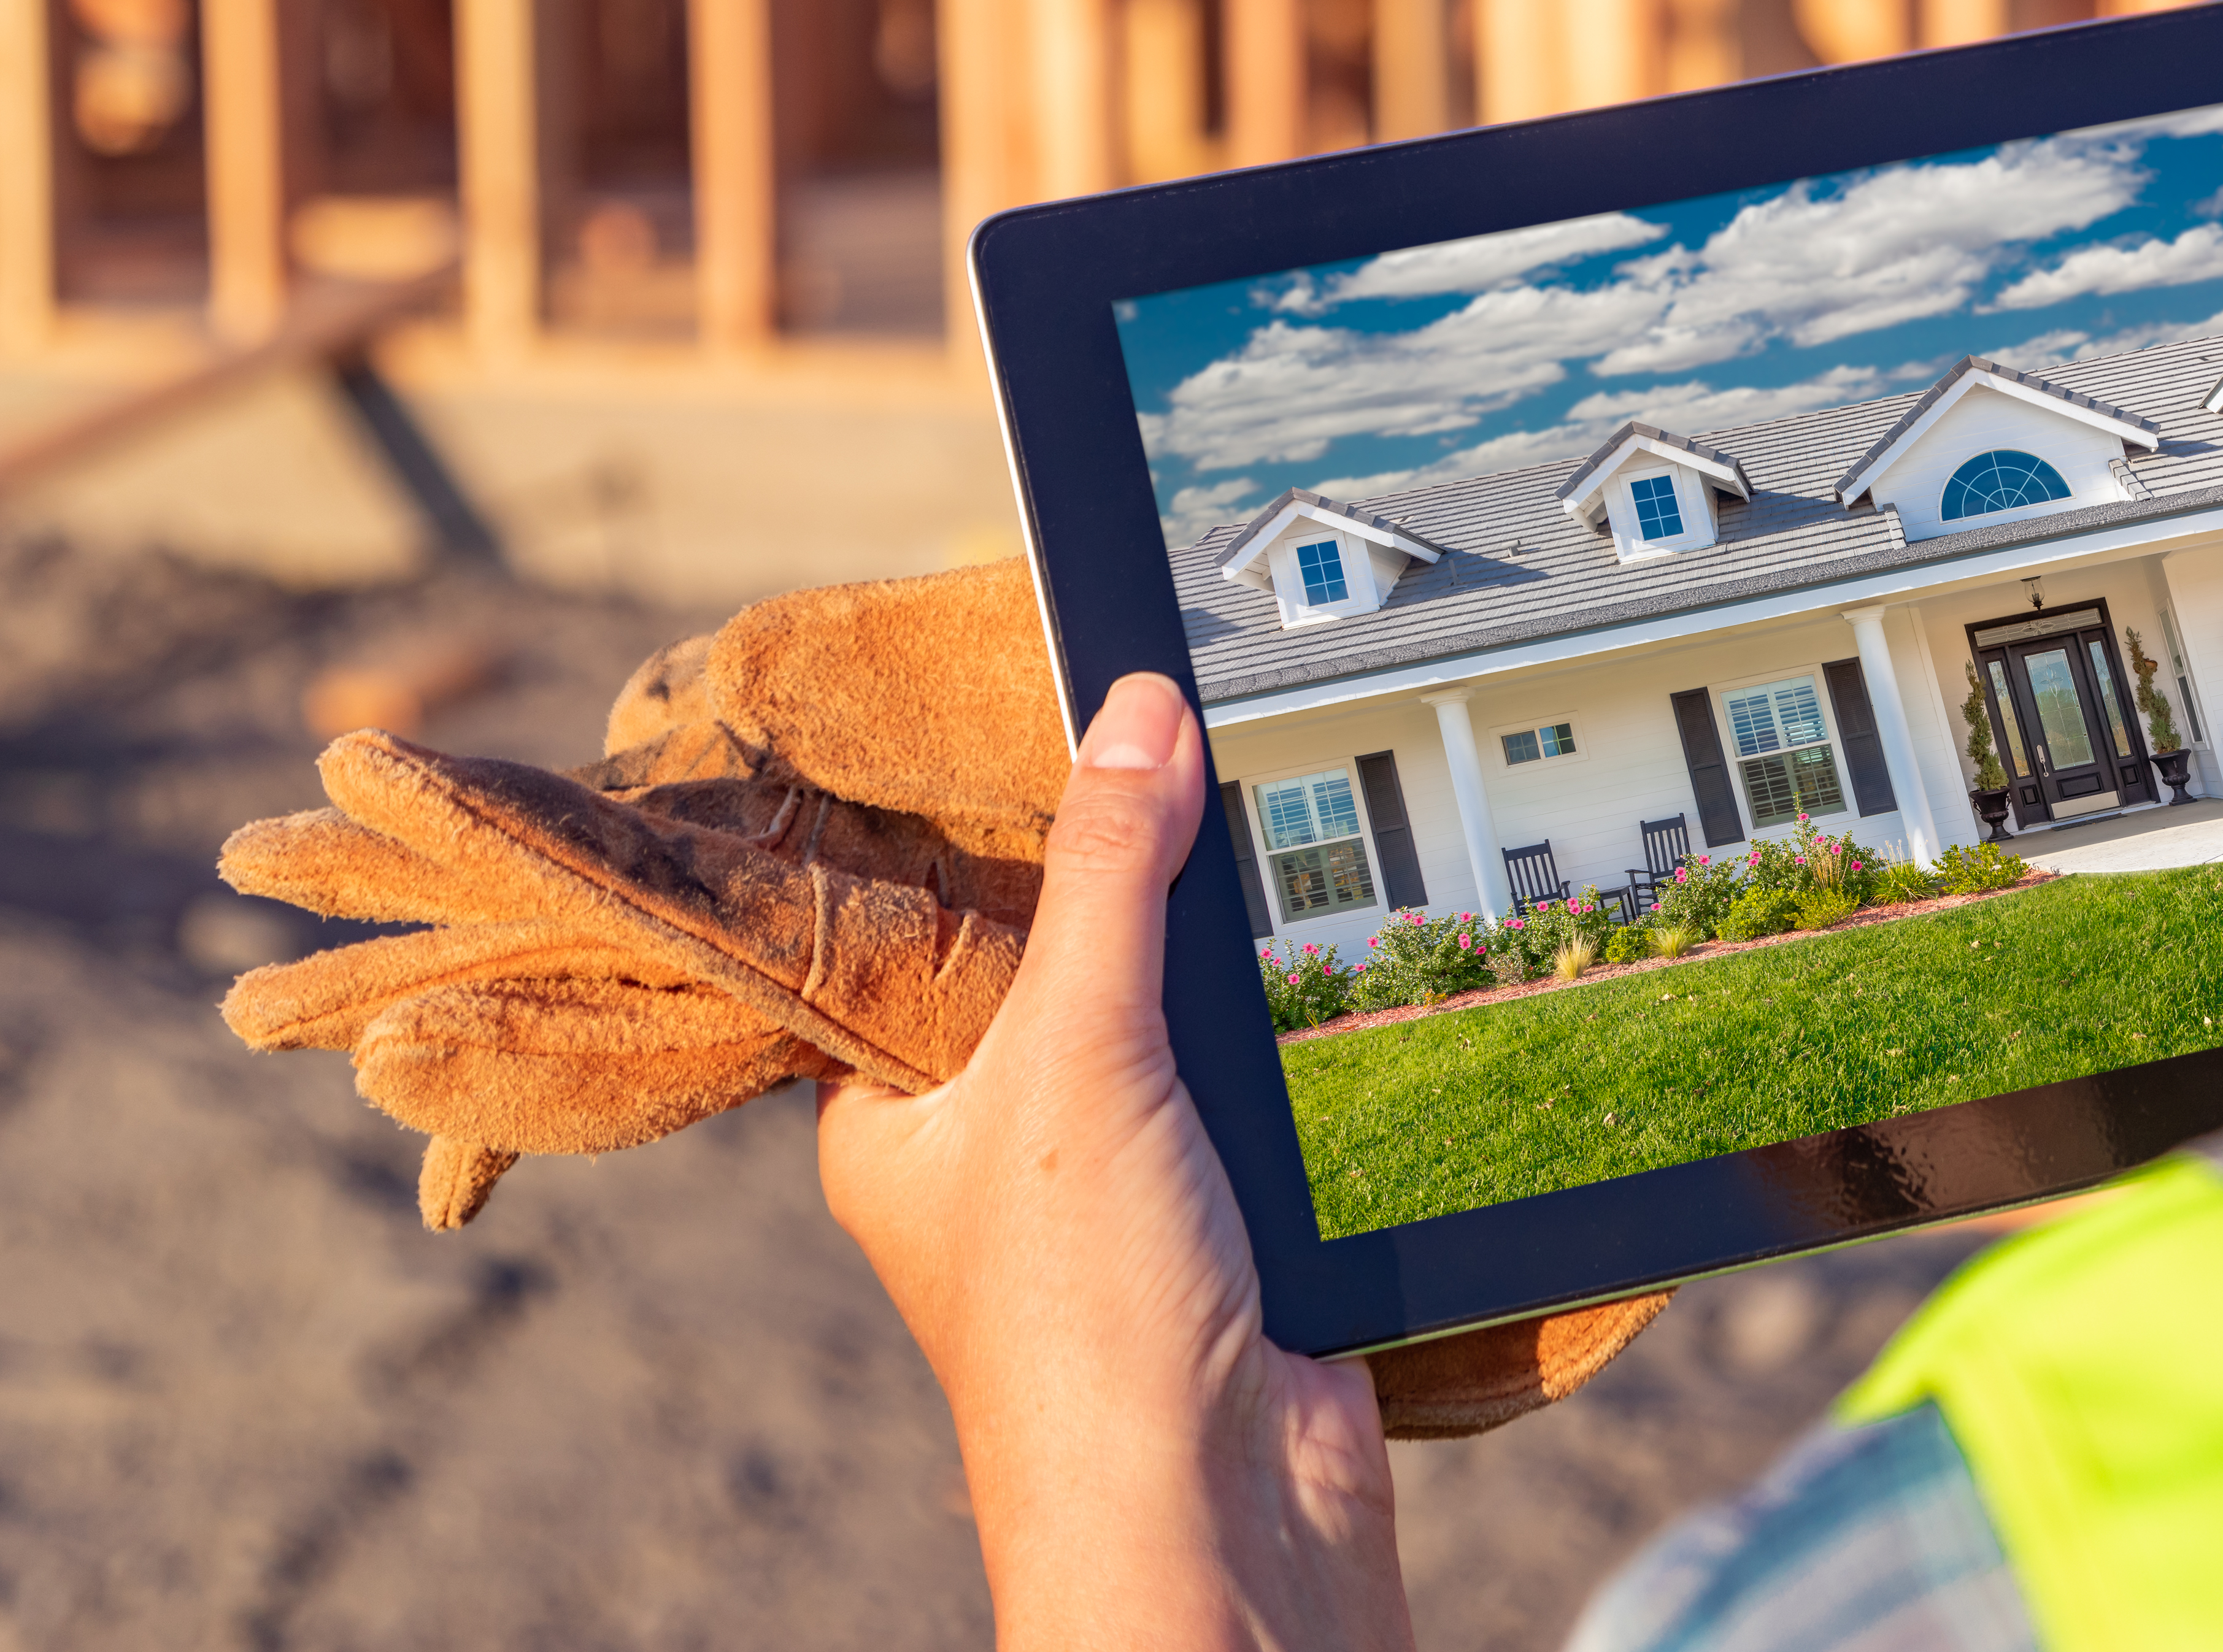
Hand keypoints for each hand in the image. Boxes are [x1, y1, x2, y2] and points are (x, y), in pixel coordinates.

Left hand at [816, 675, 1411, 1651]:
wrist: (1220, 1514)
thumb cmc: (1082, 1323)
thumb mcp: (1076, 1053)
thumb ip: (1107, 876)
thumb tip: (1134, 712)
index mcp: (895, 1118)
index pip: (913, 935)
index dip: (966, 828)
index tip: (1028, 707)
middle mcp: (994, 1150)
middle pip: (1060, 960)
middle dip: (1121, 874)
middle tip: (1175, 731)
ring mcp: (1115, 1187)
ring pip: (1169, 1019)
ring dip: (1221, 955)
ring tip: (1268, 817)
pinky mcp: (1227, 1220)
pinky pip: (1257, 1084)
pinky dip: (1292, 1032)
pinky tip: (1328, 949)